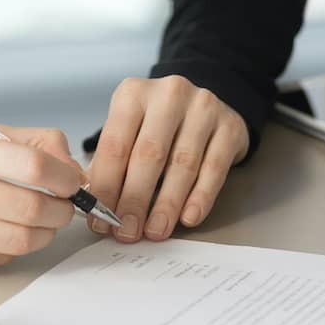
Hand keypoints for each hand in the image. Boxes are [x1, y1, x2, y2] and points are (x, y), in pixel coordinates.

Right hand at [0, 126, 85, 269]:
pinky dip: (15, 247)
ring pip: (20, 239)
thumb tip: (73, 170)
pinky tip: (10, 232)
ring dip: (46, 233)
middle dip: (63, 210)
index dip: (65, 178)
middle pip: (32, 208)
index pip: (32, 166)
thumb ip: (29, 143)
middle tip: (65, 207)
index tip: (73, 182)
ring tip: (45, 223)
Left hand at [87, 76, 248, 242]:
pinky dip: (200, 197)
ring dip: (166, 204)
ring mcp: (203, 108)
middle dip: (135, 199)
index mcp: (133, 94)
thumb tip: (94, 206)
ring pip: (183, 164)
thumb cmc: (157, 126)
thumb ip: (110, 163)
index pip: (115, 145)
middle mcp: (168, 95)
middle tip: (127, 231)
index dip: (106, 187)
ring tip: (155, 230)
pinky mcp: (229, 126)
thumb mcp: (128, 131)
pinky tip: (188, 218)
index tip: (101, 218)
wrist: (203, 108)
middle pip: (149, 155)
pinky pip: (214, 168)